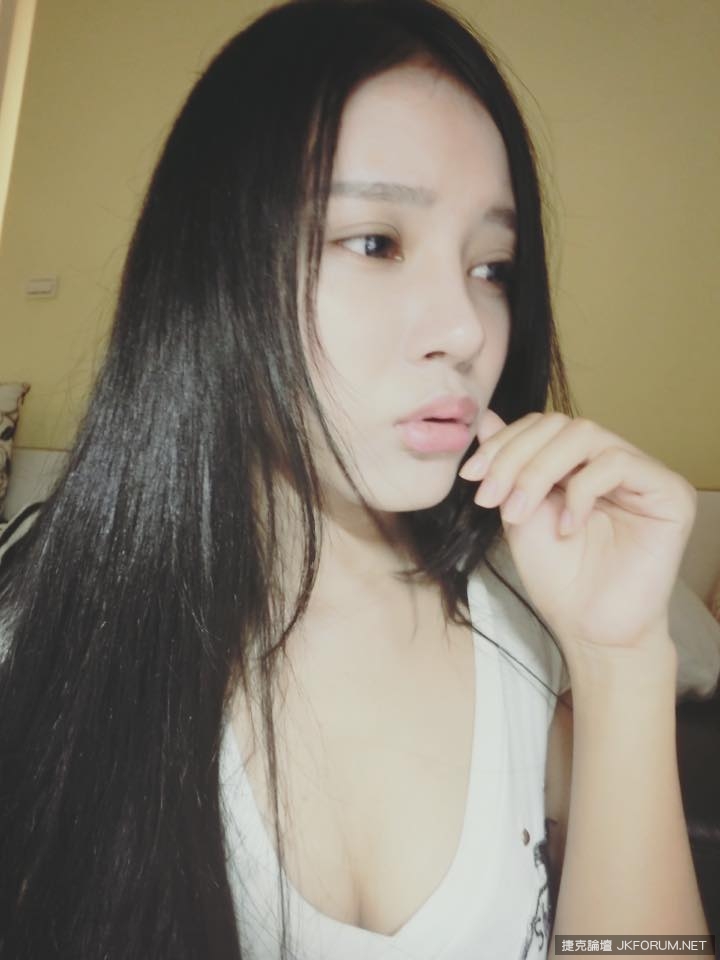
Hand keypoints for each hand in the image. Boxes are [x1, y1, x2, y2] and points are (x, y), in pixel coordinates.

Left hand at [459, 411, 696, 660]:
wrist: (590, 630)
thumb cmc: (559, 578)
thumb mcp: (519, 514)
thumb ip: (508, 467)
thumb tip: (486, 418)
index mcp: (579, 464)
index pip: (542, 426)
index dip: (504, 443)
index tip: (471, 476)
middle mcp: (613, 461)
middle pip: (560, 424)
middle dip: (516, 458)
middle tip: (490, 498)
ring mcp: (643, 474)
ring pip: (586, 434)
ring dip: (539, 471)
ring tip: (520, 513)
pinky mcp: (669, 493)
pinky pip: (617, 464)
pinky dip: (580, 491)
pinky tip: (567, 528)